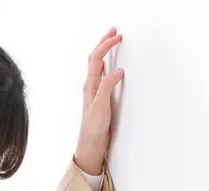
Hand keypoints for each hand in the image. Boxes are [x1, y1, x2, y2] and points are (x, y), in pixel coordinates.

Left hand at [74, 27, 124, 175]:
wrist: (91, 142)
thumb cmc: (94, 126)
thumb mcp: (101, 105)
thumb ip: (108, 86)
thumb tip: (118, 70)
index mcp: (90, 84)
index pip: (97, 58)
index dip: (106, 45)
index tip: (118, 36)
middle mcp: (91, 85)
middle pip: (95, 58)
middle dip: (104, 42)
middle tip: (114, 30)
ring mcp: (95, 90)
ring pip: (99, 65)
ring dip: (105, 51)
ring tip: (112, 41)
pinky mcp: (100, 96)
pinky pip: (102, 74)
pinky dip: (107, 64)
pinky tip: (111, 64)